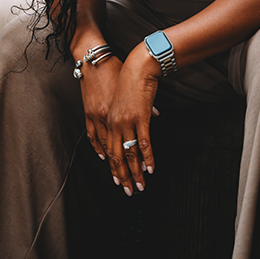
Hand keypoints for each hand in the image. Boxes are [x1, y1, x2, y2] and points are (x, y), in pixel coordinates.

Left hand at [104, 47, 160, 195]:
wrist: (137, 67)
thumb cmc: (130, 81)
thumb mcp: (123, 101)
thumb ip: (128, 115)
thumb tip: (143, 124)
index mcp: (109, 121)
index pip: (110, 150)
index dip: (114, 168)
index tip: (118, 181)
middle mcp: (115, 124)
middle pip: (117, 156)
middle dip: (123, 176)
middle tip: (128, 191)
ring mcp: (127, 122)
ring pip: (130, 153)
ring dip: (135, 172)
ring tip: (140, 186)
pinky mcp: (140, 118)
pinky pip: (143, 142)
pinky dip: (147, 157)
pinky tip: (150, 168)